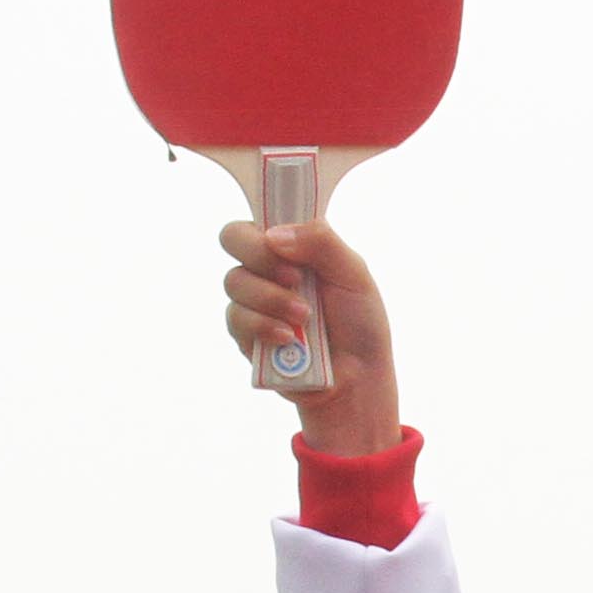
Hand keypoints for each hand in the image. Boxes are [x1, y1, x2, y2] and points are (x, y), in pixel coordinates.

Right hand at [220, 216, 398, 452]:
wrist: (357, 379)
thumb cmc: (360, 323)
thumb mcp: (354, 274)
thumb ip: (321, 243)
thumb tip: (274, 235)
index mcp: (295, 245)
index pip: (260, 213)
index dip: (265, 222)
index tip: (287, 244)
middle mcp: (268, 267)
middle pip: (232, 238)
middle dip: (260, 257)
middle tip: (294, 279)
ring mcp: (254, 299)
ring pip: (234, 281)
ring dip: (270, 299)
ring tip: (303, 318)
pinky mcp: (245, 334)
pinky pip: (236, 319)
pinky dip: (263, 327)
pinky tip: (288, 339)